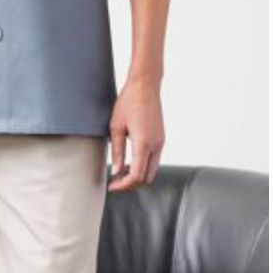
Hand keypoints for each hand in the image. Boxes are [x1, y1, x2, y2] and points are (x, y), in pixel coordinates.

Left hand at [106, 74, 164, 191]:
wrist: (145, 85)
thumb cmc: (128, 102)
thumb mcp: (116, 126)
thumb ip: (117, 151)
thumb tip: (116, 172)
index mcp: (144, 143)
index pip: (136, 176)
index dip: (123, 185)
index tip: (111, 186)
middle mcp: (156, 145)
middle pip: (147, 178)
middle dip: (131, 184)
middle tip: (115, 182)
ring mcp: (161, 142)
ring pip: (152, 170)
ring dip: (138, 176)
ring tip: (120, 173)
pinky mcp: (161, 138)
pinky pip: (154, 160)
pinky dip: (143, 167)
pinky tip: (130, 162)